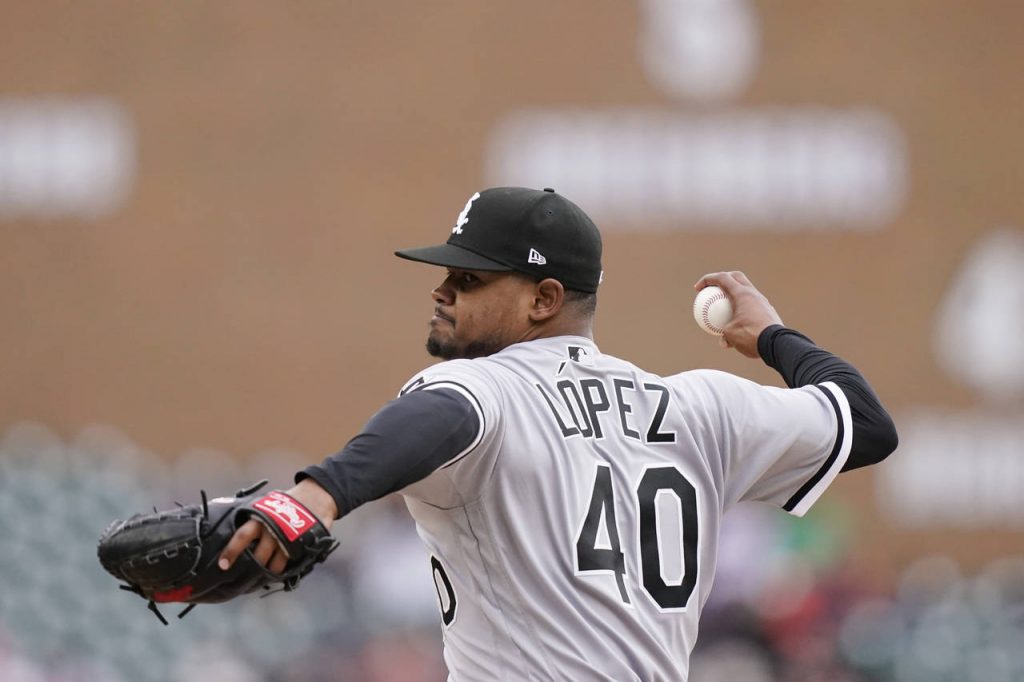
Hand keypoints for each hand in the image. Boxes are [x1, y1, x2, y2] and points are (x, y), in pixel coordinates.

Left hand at [218, 478, 337, 573]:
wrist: (317, 496)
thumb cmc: (288, 502)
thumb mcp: (268, 504)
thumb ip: (255, 517)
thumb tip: (235, 530)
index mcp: (260, 517)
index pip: (242, 536)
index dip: (231, 551)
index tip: (223, 565)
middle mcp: (272, 529)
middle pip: (258, 556)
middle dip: (254, 566)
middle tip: (250, 573)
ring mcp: (288, 538)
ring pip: (275, 563)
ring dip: (270, 570)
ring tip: (268, 573)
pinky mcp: (301, 545)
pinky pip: (289, 564)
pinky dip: (284, 569)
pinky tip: (281, 569)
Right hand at [694, 271, 782, 358]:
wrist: (776, 344)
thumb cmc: (750, 336)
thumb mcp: (730, 335)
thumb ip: (724, 334)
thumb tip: (723, 340)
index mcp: (742, 294)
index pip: (722, 278)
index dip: (708, 280)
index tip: (698, 289)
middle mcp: (753, 294)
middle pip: (736, 277)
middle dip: (723, 278)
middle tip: (713, 288)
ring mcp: (762, 301)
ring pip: (746, 291)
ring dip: (734, 294)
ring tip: (726, 306)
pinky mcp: (768, 311)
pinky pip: (752, 305)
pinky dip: (743, 308)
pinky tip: (739, 321)